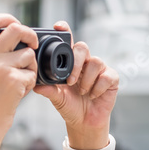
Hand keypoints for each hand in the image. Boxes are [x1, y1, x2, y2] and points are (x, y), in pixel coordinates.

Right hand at [0, 14, 39, 134]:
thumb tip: (13, 34)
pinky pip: (32, 73)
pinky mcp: (13, 80)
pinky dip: (30, 82)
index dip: (8, 18)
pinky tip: (19, 91)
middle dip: (30, 35)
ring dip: (31, 66)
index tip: (17, 24)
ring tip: (22, 79)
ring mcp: (0, 67)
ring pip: (29, 54)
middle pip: (16, 29)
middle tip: (34, 45)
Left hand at [33, 21, 117, 136]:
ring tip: (81, 92)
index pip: (68, 42)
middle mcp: (85, 62)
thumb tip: (37, 86)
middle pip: (82, 47)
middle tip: (71, 81)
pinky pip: (107, 75)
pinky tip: (93, 95)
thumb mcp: (57, 98)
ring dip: (87, 79)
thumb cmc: (70, 106)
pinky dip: (98, 87)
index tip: (58, 27)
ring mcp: (99, 69)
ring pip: (96, 61)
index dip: (65, 31)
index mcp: (70, 63)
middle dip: (76, 63)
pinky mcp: (111, 78)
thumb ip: (49, 90)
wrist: (84, 123)